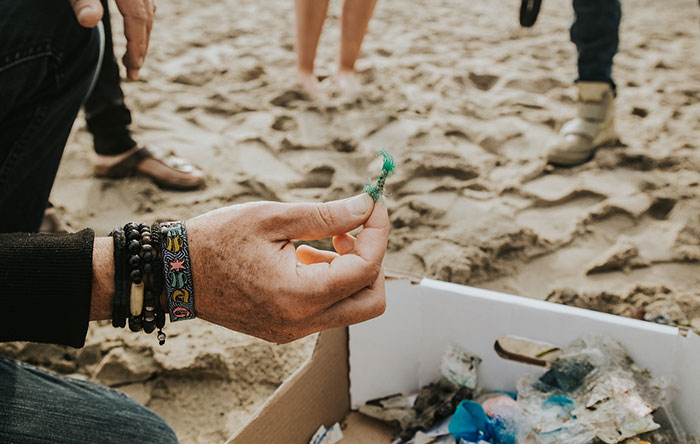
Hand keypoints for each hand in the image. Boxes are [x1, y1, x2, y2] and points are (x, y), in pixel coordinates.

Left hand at [69, 0, 154, 79]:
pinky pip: (143, 6)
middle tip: (132, 73)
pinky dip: (140, 23)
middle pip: (145, 19)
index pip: (137, 19)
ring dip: (141, 38)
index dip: (136, 46)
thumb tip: (88, 21)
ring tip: (130, 59)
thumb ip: (82, 2)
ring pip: (147, 13)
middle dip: (141, 48)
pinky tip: (134, 31)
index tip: (133, 69)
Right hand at [185, 194, 388, 342]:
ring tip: (318, 241)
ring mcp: (292, 331)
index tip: (373, 205)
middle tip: (352, 231)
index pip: (365, 270)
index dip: (378, 233)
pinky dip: (329, 282)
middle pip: (370, 301)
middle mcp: (300, 323)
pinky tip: (304, 256)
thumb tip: (368, 205)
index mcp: (298, 296)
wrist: (172, 272)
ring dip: (349, 271)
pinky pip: (325, 311)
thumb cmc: (216, 239)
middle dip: (372, 261)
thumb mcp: (273, 217)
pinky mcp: (284, 330)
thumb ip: (327, 215)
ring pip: (350, 307)